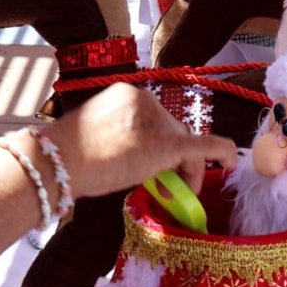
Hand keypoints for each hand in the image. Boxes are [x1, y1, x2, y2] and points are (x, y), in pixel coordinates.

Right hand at [38, 82, 236, 201]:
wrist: (56, 162)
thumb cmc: (64, 157)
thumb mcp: (97, 136)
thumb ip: (123, 139)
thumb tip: (138, 158)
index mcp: (127, 95)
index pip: (156, 119)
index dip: (161, 145)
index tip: (157, 168)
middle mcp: (145, 100)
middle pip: (174, 129)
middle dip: (177, 158)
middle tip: (172, 185)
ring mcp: (157, 120)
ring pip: (185, 142)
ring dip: (188, 167)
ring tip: (181, 191)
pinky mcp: (166, 143)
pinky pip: (204, 147)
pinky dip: (220, 153)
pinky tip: (230, 163)